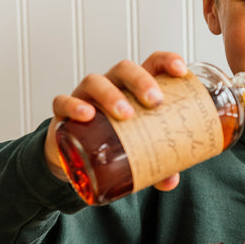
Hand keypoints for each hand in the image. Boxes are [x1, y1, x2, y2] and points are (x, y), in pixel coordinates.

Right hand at [44, 51, 187, 190]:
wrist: (75, 158)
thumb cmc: (114, 142)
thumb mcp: (140, 153)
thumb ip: (158, 166)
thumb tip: (170, 182)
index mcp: (134, 89)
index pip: (152, 64)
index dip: (167, 61)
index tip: (180, 70)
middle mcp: (111, 86)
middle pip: (125, 69)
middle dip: (141, 81)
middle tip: (155, 101)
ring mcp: (86, 96)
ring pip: (96, 82)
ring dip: (111, 95)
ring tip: (125, 114)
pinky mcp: (63, 112)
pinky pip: (64, 101)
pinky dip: (74, 106)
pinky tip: (87, 115)